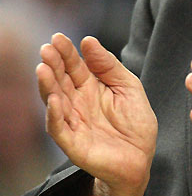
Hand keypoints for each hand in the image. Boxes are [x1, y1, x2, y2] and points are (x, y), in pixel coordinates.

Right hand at [37, 33, 157, 195]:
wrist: (142, 158)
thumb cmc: (135, 123)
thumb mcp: (128, 86)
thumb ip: (109, 65)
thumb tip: (88, 40)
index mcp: (91, 87)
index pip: (74, 66)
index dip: (66, 52)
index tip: (58, 37)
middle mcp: (77, 102)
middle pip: (61, 80)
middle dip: (54, 64)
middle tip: (48, 48)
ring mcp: (73, 122)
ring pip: (55, 100)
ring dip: (48, 85)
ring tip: (43, 68)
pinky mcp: (72, 143)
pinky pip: (59, 127)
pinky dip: (54, 114)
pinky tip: (53, 100)